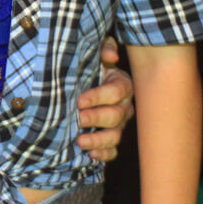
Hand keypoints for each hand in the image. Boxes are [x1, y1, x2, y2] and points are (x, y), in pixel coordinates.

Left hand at [76, 37, 133, 160]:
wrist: (85, 82)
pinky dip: (103, 154)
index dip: (98, 97)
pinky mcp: (112, 139)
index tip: (79, 100)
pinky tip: (90, 155)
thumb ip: (103, 48)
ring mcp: (119, 124)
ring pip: (115, 136)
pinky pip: (112, 151)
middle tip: (78, 118)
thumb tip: (111, 56)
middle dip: (96, 118)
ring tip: (80, 141)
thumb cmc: (90, 66)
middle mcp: (124, 106)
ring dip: (98, 140)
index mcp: (122, 84)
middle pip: (115, 116)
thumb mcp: (95, 53)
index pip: (116, 92)